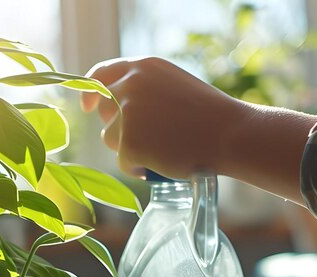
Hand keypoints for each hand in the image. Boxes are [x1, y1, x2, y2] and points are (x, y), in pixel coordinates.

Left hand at [81, 57, 243, 177]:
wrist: (229, 135)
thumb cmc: (207, 115)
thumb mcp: (172, 85)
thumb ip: (143, 87)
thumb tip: (111, 102)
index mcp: (142, 67)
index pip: (101, 75)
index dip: (90, 92)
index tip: (87, 106)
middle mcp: (130, 85)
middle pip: (104, 111)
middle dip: (118, 126)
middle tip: (148, 136)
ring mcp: (127, 114)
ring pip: (110, 139)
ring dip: (129, 148)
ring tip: (163, 148)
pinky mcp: (129, 143)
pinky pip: (123, 162)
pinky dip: (139, 168)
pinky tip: (164, 162)